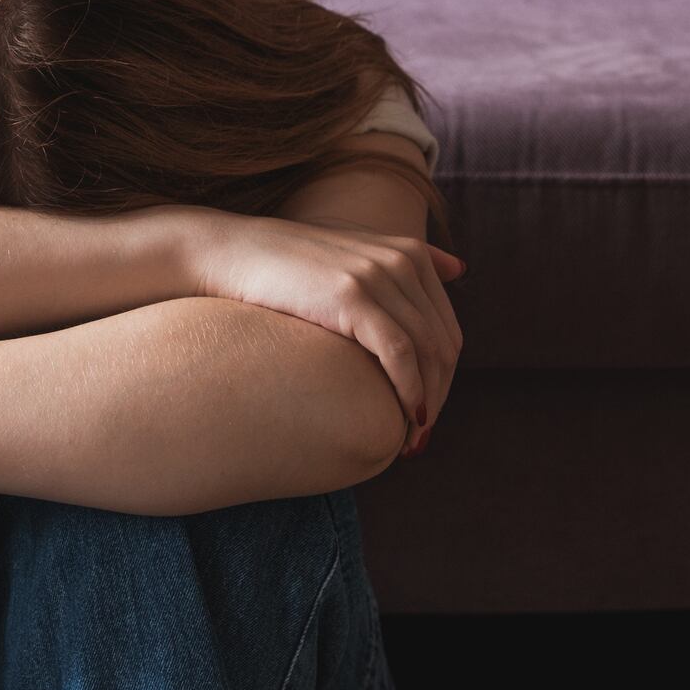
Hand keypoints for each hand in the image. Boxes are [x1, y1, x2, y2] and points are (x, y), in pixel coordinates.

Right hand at [182, 210, 464, 452]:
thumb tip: (460, 269)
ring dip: (426, 403)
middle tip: (418, 437)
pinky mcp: (353, 296)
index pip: (446, 328)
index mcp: (408, 251)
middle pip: (443, 344)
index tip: (424, 413)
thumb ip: (404, 259)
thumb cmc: (284, 263)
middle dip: (438, 396)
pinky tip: (401, 418)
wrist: (229, 253)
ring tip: (409, 440)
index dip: (442, 377)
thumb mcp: (352, 248)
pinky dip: (408, 391)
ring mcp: (378, 275)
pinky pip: (400, 354)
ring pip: (428, 353)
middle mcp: (401, 259)